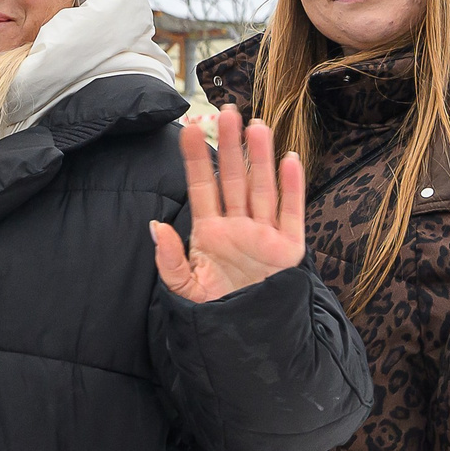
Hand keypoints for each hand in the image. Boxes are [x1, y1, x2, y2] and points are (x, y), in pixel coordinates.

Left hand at [151, 105, 305, 303]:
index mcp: (209, 232)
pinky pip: (292, 212)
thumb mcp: (185, 288)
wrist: (247, 338)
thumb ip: (170, 259)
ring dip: (260, 158)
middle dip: (230, 146)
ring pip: (262, 188)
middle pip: (234, 178)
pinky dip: (292, 186)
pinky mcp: (288, 248)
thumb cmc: (214, 311)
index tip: (189, 128)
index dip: (196, 159)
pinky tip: (289, 159)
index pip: (201, 187)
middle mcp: (238, 226)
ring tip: (256, 126)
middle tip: (226, 112)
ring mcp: (264, 234)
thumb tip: (157, 226)